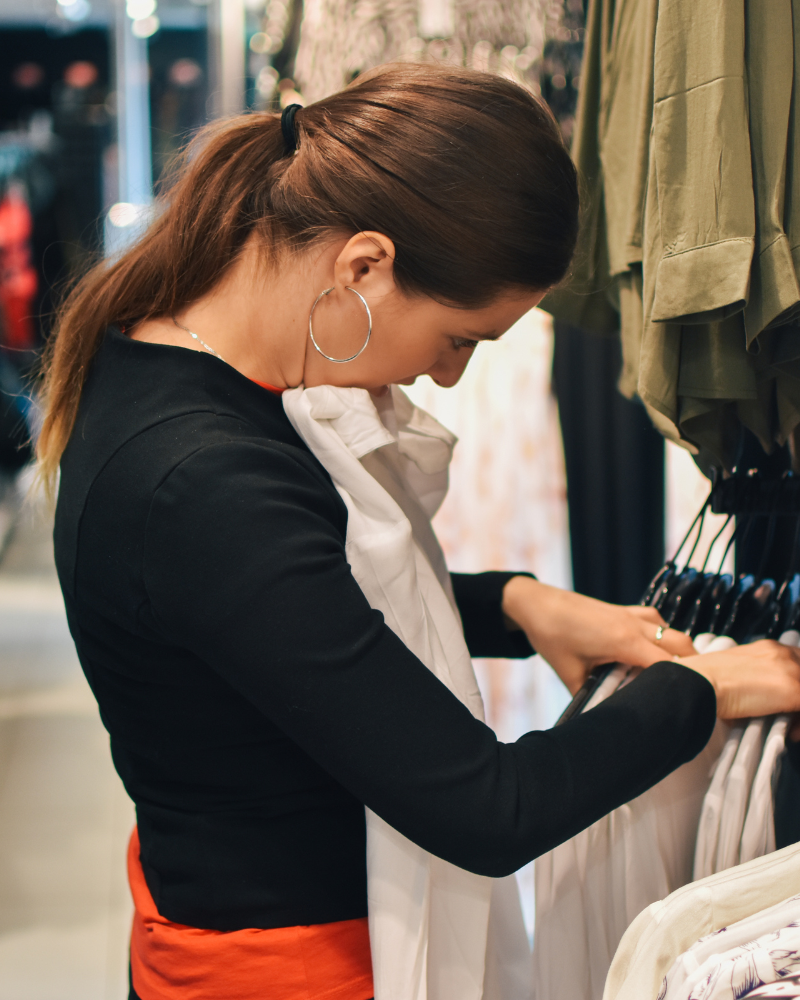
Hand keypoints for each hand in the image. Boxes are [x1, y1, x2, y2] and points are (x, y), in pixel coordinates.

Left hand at [501, 576, 695, 694]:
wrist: (538, 604)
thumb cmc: (552, 636)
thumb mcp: (570, 674)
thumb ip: (590, 698)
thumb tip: (602, 719)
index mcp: (625, 640)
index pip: (671, 664)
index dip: (683, 684)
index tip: (686, 703)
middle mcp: (635, 624)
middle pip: (682, 644)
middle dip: (692, 668)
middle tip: (686, 693)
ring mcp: (631, 614)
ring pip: (671, 631)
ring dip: (678, 651)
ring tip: (671, 677)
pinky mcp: (625, 610)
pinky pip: (656, 621)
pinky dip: (662, 636)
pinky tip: (651, 652)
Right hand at [675, 640, 799, 719]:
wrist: (700, 683)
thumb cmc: (706, 680)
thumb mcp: (735, 672)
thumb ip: (754, 677)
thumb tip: (762, 698)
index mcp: (768, 648)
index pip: (799, 661)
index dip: (797, 681)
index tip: (791, 702)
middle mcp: (782, 654)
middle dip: (799, 699)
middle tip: (792, 716)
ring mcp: (791, 670)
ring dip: (799, 713)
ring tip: (792, 726)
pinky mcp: (793, 690)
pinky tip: (791, 732)